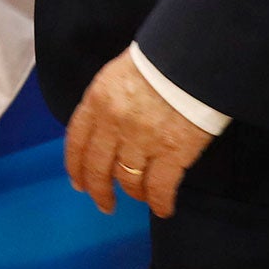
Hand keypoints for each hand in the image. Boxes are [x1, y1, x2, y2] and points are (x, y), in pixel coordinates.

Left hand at [64, 51, 214, 218]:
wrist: (192, 59)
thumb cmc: (157, 62)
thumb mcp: (117, 75)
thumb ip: (105, 103)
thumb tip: (103, 130)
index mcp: (97, 101)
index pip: (77, 140)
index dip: (76, 166)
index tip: (78, 183)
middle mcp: (113, 124)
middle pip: (98, 166)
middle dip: (99, 189)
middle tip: (104, 204)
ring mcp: (142, 140)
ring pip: (128, 179)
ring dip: (133, 193)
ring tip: (139, 196)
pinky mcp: (172, 153)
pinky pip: (160, 188)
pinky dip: (160, 203)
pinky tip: (163, 209)